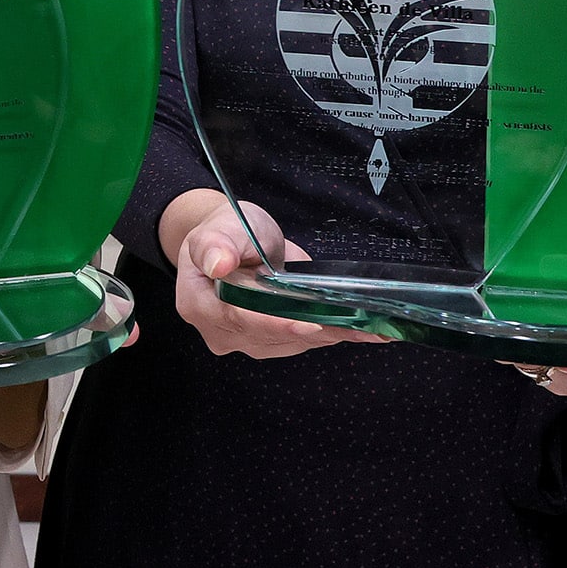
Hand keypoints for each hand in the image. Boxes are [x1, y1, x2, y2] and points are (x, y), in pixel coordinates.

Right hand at [171, 193, 381, 359]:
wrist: (232, 241)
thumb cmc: (225, 231)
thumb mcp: (220, 225)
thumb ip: (216, 243)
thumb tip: (217, 263)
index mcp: (198, 304)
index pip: (238, 319)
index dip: (274, 322)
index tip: (308, 323)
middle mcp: (219, 331)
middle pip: (270, 335)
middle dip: (314, 329)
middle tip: (356, 325)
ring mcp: (245, 340)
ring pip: (291, 342)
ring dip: (330, 334)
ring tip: (368, 328)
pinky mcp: (270, 341)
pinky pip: (302, 340)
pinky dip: (331, 334)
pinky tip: (362, 331)